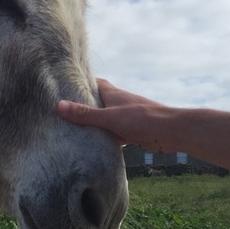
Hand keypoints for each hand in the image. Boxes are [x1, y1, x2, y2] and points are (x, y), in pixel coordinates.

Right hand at [57, 79, 176, 152]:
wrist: (170, 132)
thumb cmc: (141, 118)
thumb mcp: (108, 117)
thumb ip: (84, 114)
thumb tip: (58, 106)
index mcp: (112, 93)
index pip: (92, 83)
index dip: (79, 83)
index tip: (62, 87)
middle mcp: (117, 103)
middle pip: (96, 102)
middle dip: (81, 106)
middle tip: (61, 113)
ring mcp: (124, 117)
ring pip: (103, 119)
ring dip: (91, 124)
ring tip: (70, 130)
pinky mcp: (130, 132)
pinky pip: (112, 134)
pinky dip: (103, 138)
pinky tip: (92, 145)